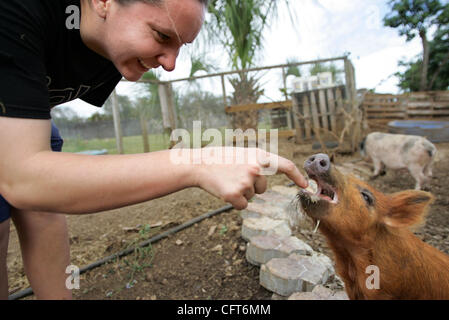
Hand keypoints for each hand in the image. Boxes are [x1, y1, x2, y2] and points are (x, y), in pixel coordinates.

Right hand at [189, 147, 307, 209]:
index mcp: (259, 156)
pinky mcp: (235, 195)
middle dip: (251, 186)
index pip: (285, 166)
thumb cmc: (221, 159)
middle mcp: (256, 168)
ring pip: (252, 197)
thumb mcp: (244, 154)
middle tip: (234, 175)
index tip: (305, 185)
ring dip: (241, 192)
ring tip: (228, 179)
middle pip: (263, 188)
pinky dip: (234, 201)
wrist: (199, 164)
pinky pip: (242, 205)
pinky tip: (224, 190)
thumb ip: (259, 163)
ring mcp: (245, 182)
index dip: (297, 176)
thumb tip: (271, 177)